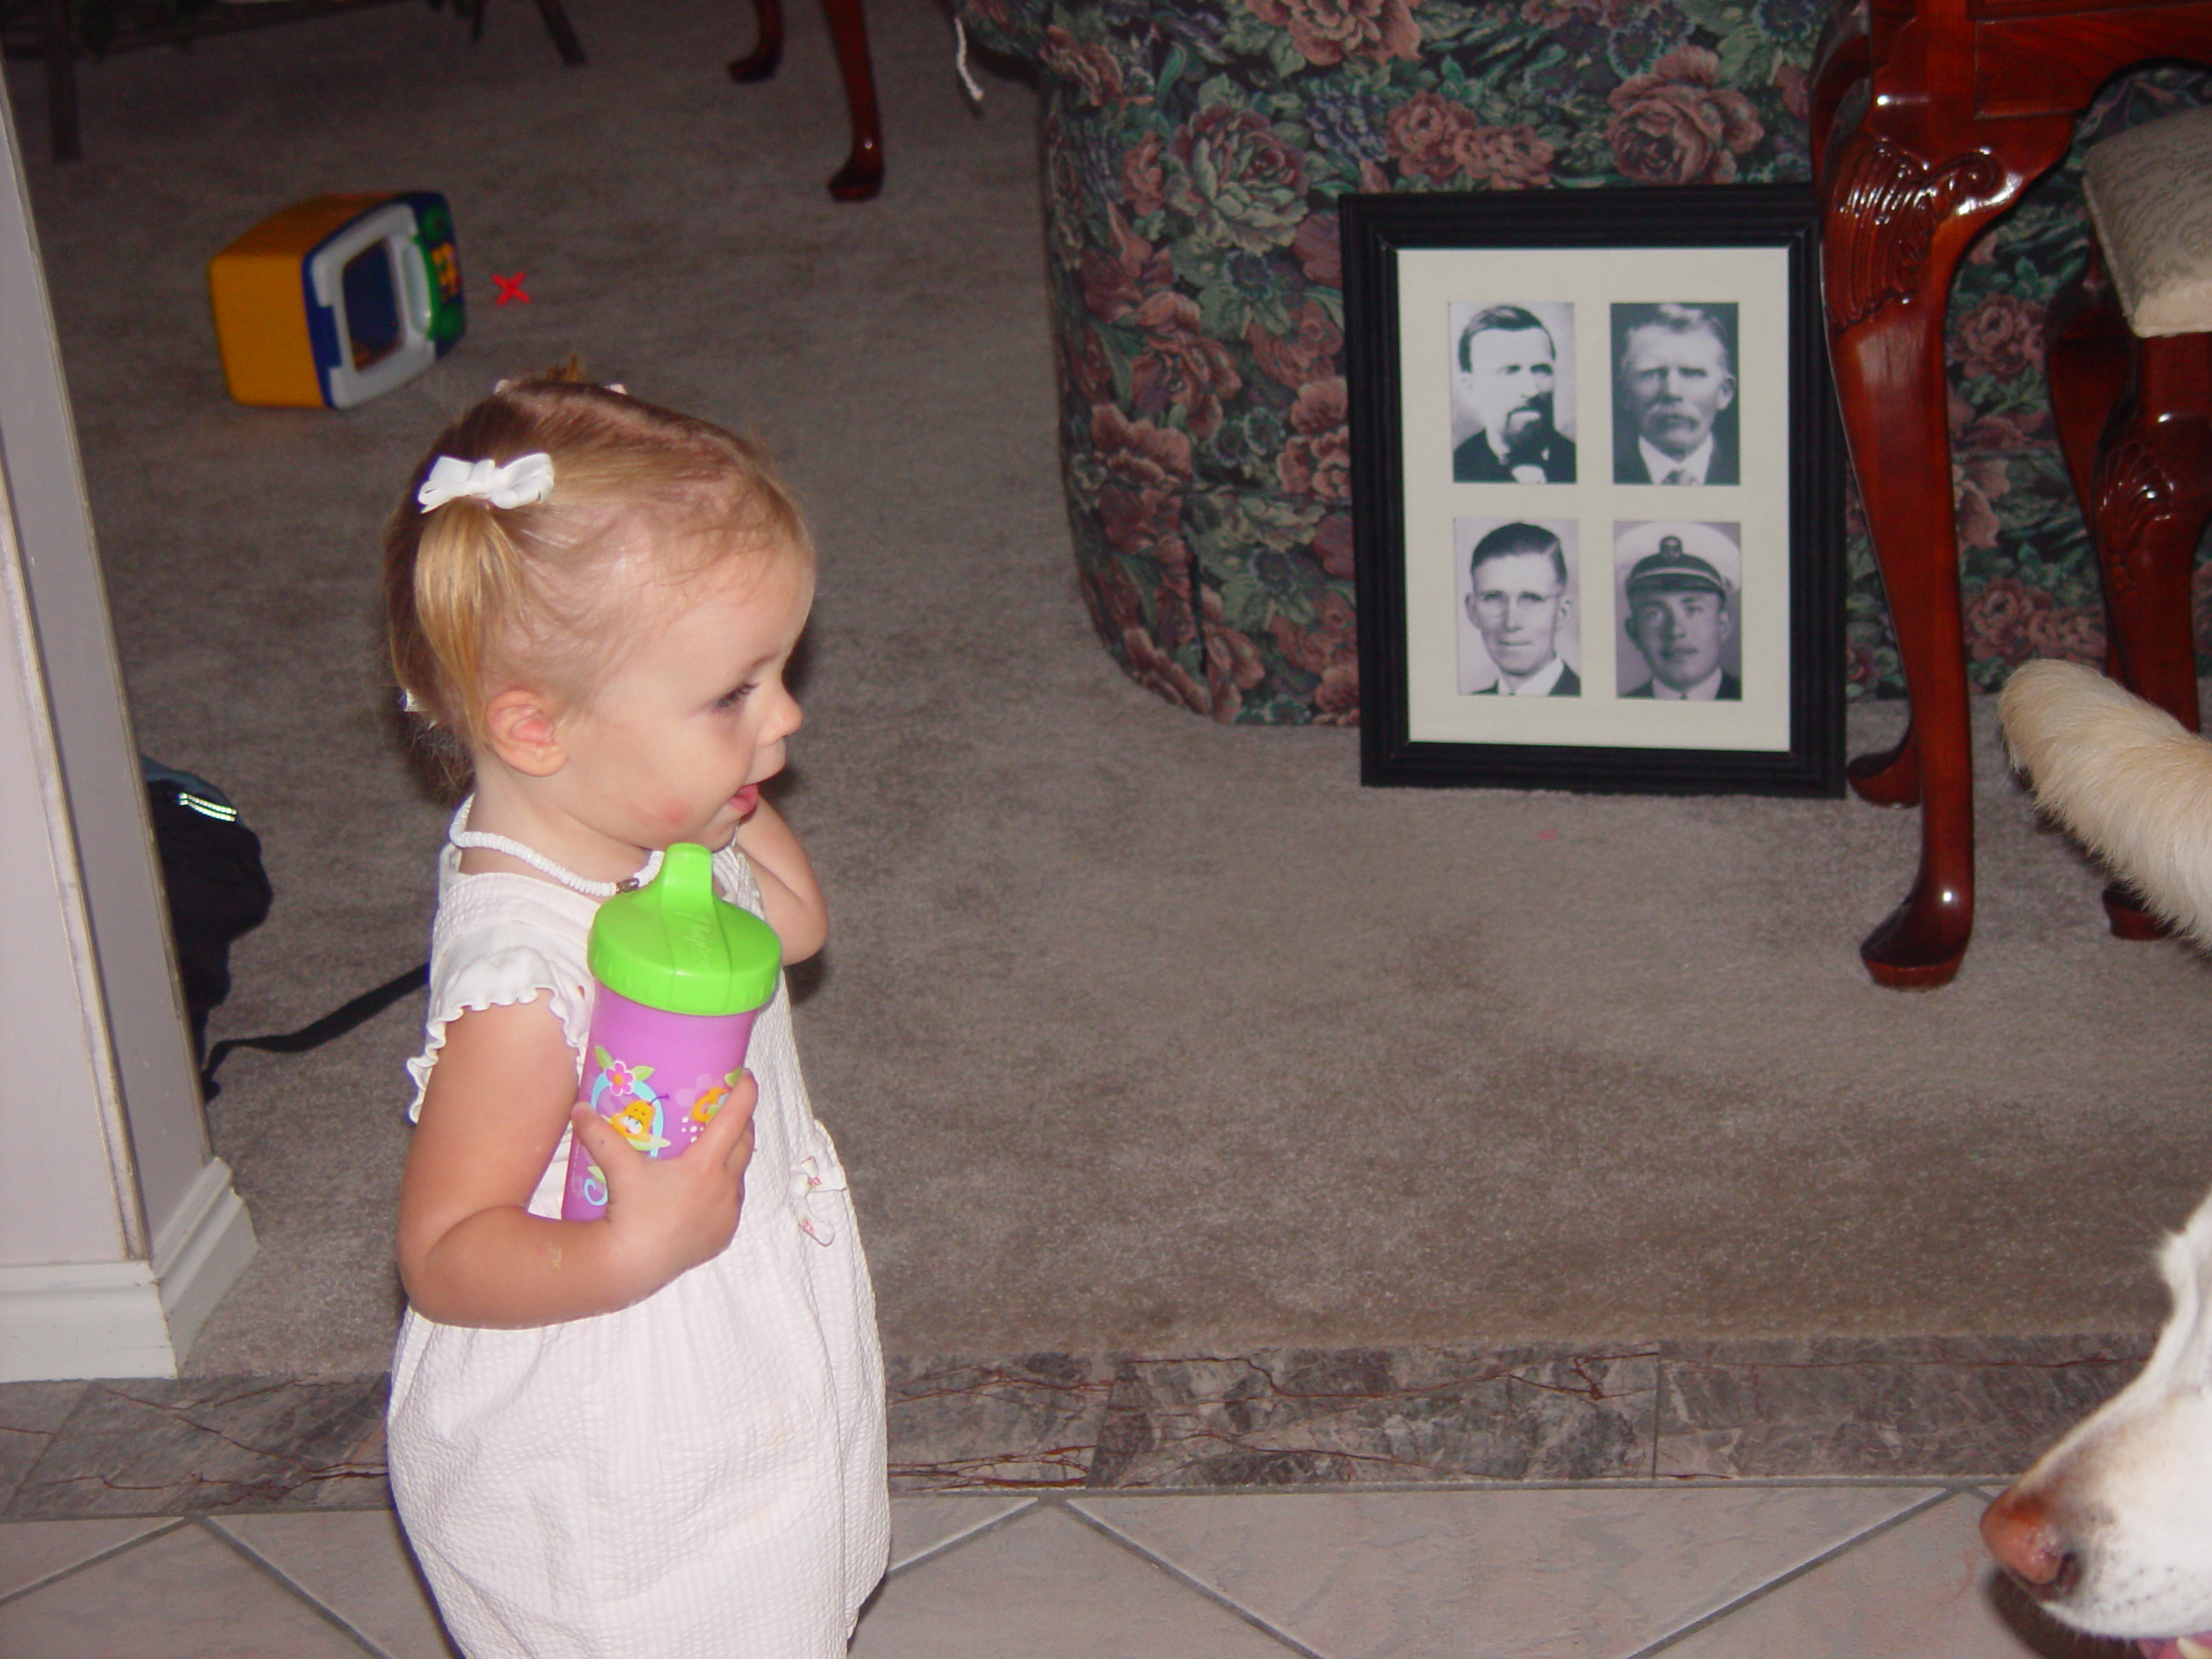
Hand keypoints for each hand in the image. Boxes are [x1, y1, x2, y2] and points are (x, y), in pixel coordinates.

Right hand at [570, 1071, 758, 1291]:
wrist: (632, 1267)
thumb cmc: (629, 1216)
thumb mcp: (618, 1169)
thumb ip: (599, 1135)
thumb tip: (579, 1108)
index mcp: (707, 1166)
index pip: (736, 1118)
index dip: (745, 1093)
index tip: (744, 1076)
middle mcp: (725, 1188)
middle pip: (745, 1143)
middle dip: (742, 1122)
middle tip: (727, 1108)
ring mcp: (727, 1215)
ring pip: (740, 1175)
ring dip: (734, 1157)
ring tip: (718, 1147)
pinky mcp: (722, 1237)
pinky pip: (731, 1205)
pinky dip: (726, 1190)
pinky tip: (710, 1189)